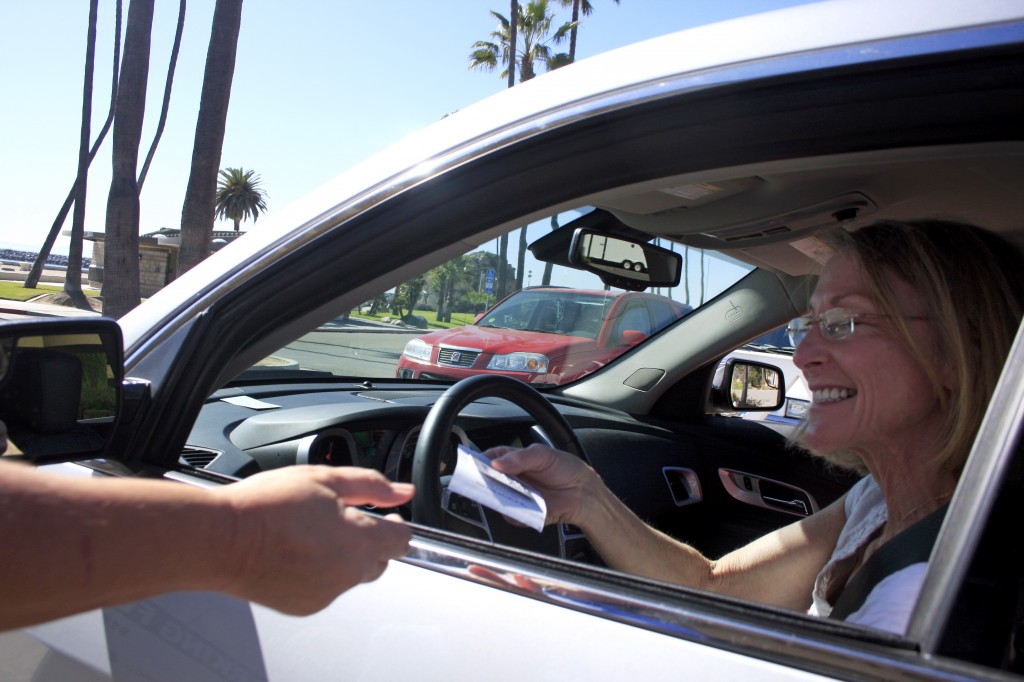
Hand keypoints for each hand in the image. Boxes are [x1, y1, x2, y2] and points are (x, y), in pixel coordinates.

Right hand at [216, 466, 413, 614]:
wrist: (221, 538)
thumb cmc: (267, 506)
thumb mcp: (326, 479)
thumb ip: (372, 486)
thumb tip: (403, 492)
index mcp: (359, 543)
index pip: (402, 540)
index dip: (397, 523)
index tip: (385, 514)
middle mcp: (347, 575)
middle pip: (378, 560)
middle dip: (369, 540)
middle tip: (341, 518)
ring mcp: (326, 594)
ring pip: (351, 575)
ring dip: (343, 556)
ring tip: (311, 531)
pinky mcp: (304, 605)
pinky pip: (326, 588)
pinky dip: (321, 572)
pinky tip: (298, 551)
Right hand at [483, 443, 597, 526]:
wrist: (583, 492)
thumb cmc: (565, 469)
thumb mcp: (542, 455)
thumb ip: (519, 458)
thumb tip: (496, 464)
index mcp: (513, 461)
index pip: (491, 459)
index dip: (481, 460)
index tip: (476, 463)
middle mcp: (511, 479)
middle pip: (489, 481)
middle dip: (484, 480)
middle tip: (486, 478)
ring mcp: (516, 497)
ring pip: (496, 499)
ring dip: (497, 496)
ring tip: (507, 490)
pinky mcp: (522, 514)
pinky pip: (510, 515)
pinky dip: (513, 511)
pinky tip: (523, 503)